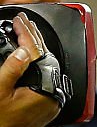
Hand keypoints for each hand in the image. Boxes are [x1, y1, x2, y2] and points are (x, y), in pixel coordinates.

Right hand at [0, 12, 59, 126]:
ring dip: (36, 50)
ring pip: (46, 68)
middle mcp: (54, 96)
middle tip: (23, 22)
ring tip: (25, 33)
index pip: (38, 55)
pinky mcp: (47, 105)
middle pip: (46, 60)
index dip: (27, 35)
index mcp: (45, 92)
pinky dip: (36, 65)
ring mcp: (52, 101)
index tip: (20, 21)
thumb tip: (23, 50)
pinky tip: (28, 55)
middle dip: (33, 39)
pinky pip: (44, 79)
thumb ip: (12, 69)